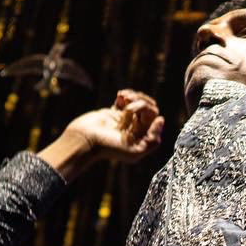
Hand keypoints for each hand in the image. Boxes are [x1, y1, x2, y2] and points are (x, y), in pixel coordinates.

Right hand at [39, 89, 165, 181]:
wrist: (84, 140)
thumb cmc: (108, 148)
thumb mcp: (135, 151)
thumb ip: (153, 140)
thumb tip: (161, 120)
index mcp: (142, 137)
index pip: (155, 118)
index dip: (149, 111)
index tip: (137, 113)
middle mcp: (134, 129)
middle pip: (148, 108)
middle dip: (141, 102)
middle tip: (129, 103)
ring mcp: (124, 120)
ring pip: (138, 101)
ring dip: (134, 96)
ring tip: (124, 97)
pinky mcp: (113, 112)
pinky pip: (124, 100)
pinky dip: (125, 94)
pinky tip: (120, 96)